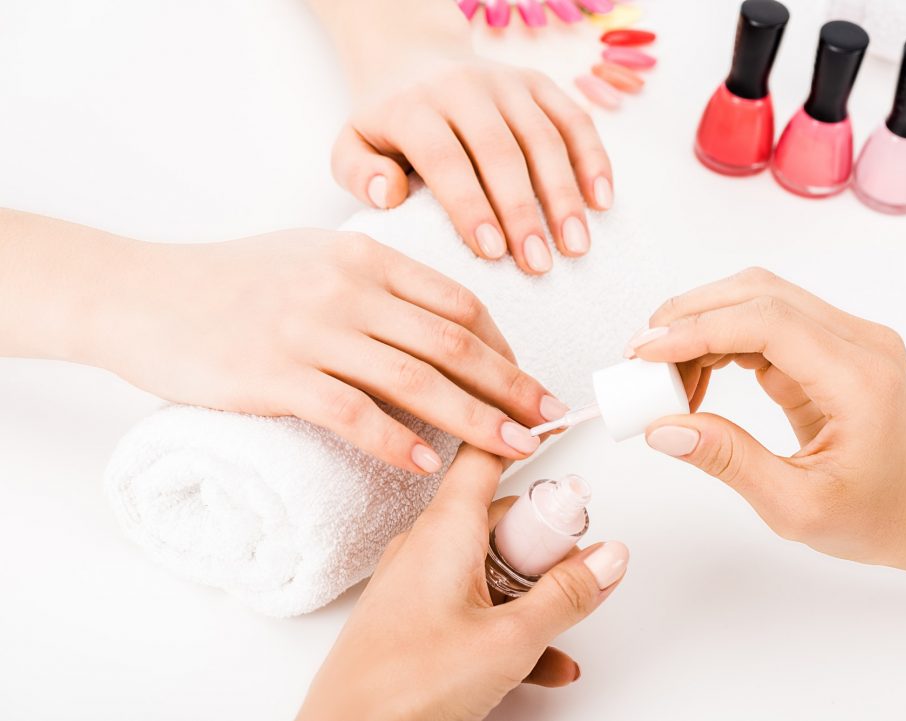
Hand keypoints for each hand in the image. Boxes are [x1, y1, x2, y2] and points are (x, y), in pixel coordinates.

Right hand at [92, 230, 565, 471]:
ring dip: (475, 421)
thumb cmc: (231, 280)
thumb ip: (375, 283)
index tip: (526, 380)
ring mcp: (312, 332)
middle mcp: (347, 289)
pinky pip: (352, 412)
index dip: (504, 346)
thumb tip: (437, 325)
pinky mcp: (276, 375)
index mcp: (366, 257)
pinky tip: (426, 465)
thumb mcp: (313, 257)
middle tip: (549, 421)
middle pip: (453, 343)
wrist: (142, 293)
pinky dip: (396, 441)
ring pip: (416, 380)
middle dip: (511, 387)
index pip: (459, 303)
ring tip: (513, 451)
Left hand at [297, 446, 628, 720]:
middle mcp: (429, 544)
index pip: (487, 454)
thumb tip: (606, 557)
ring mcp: (420, 580)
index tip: (556, 421)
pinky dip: (510, 621)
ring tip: (561, 629)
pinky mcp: (416, 615)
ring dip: (534, 591)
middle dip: (547, 542)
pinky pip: (475, 602)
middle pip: (502, 516)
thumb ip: (566, 596)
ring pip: (493, 565)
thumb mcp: (509, 640)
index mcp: (447, 529)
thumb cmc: (402, 686)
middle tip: (578, 572)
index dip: (521, 432)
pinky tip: (544, 661)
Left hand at [316, 0, 612, 274]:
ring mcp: (506, 83)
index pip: (446, 158)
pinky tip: (602, 202)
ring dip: (565, 195)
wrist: (414, 60)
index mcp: (414, 106)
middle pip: (501, 152)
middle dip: (523, 212)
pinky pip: (574, 120)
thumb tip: (392, 194)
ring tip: (576, 246)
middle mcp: (464, 87)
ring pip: (544, 138)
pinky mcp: (539, 83)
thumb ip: (360, 174)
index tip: (492, 252)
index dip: (471, 206)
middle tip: (539, 265)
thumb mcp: (352, 145)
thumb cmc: (388, 124)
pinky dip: (594, 159)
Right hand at [625, 268, 905, 571]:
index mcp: (858, 378)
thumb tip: (663, 427)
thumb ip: (729, 461)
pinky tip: (696, 378)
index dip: (697, 329)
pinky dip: (721, 340)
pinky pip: (766, 323)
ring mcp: (847, 336)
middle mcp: (858, 340)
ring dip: (701, 325)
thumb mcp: (797, 507)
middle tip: (640, 361)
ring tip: (664, 377)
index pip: (767, 322)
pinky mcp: (831, 345)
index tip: (643, 354)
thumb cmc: (879, 517)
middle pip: (758, 293)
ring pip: (758, 299)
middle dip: (688, 317)